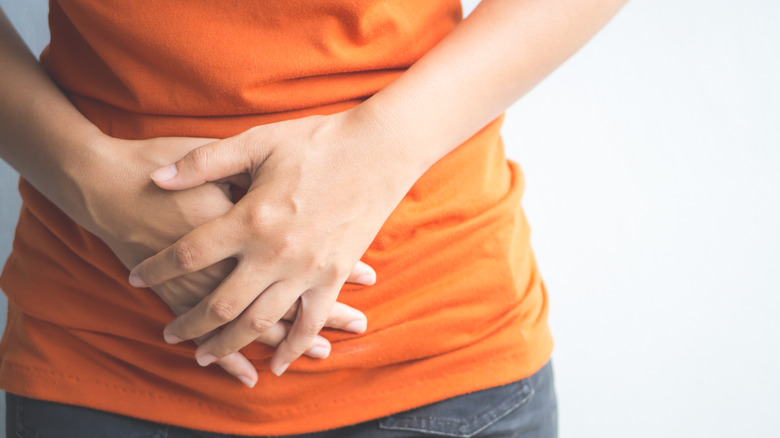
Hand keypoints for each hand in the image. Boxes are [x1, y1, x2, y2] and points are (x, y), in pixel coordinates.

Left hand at [84, 135, 374, 385]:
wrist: (379, 150)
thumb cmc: (317, 141)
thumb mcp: (257, 142)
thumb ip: (204, 162)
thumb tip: (156, 179)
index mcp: (251, 218)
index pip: (189, 254)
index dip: (156, 268)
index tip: (137, 277)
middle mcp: (275, 253)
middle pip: (220, 302)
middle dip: (189, 323)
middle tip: (170, 334)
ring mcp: (307, 269)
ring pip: (260, 321)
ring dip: (230, 343)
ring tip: (207, 354)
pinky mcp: (334, 275)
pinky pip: (310, 321)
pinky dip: (294, 347)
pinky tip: (277, 363)